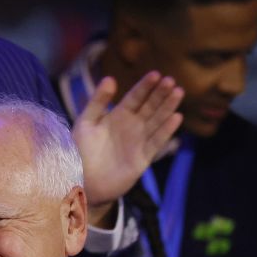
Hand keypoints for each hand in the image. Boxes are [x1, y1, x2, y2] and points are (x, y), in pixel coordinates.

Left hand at [73, 71, 183, 224]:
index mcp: (117, 115)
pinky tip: (176, 117)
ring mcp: (139, 141)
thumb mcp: (85, 123)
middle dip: (160, 93)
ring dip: (168, 107)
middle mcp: (131, 126)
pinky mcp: (143, 157)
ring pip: (157, 120)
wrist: (80, 182)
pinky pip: (157, 141)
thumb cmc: (79, 152)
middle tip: (171, 80)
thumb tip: (110, 78)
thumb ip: (97, 102)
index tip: (155, 74)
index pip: (135, 97)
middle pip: (150, 106)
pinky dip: (166, 130)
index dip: (145, 86)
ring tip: (177, 92)